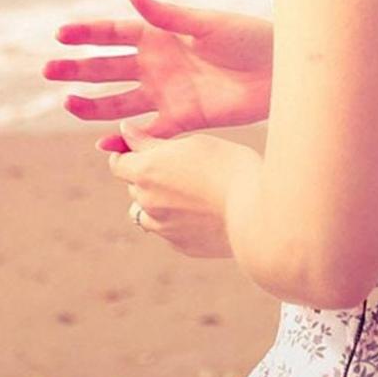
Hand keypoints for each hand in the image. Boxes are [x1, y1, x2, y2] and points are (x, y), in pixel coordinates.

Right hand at [43, 0, 272, 151]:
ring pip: (118, 102)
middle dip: (77, 70)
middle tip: (47, 71)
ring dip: (92, 105)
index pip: (114, 33)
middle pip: (107, 68)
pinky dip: (124, 138)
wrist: (280, 72)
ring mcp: (166, 93)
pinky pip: (146, 132)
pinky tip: (102, 143)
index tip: (60, 34)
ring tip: (66, 105)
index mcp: (160, 34)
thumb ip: (167, 15)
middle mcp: (157, 64)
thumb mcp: (206, 23)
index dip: (87, 33)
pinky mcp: (181, 120)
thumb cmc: (248, 37)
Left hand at [108, 117, 258, 257]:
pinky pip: (169, 230)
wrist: (260, 211)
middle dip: (147, 177)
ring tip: (191, 192)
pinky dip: (178, 221)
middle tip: (181, 166)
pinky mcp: (181, 246)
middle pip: (134, 187)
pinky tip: (205, 211)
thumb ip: (152, 141)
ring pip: (147, 213)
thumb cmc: (229, 166)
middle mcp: (148, 202)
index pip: (117, 164)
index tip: (143, 149)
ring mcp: (163, 228)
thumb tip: (124, 131)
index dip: (126, 154)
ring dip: (158, 202)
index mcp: (147, 171)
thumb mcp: (193, 143)